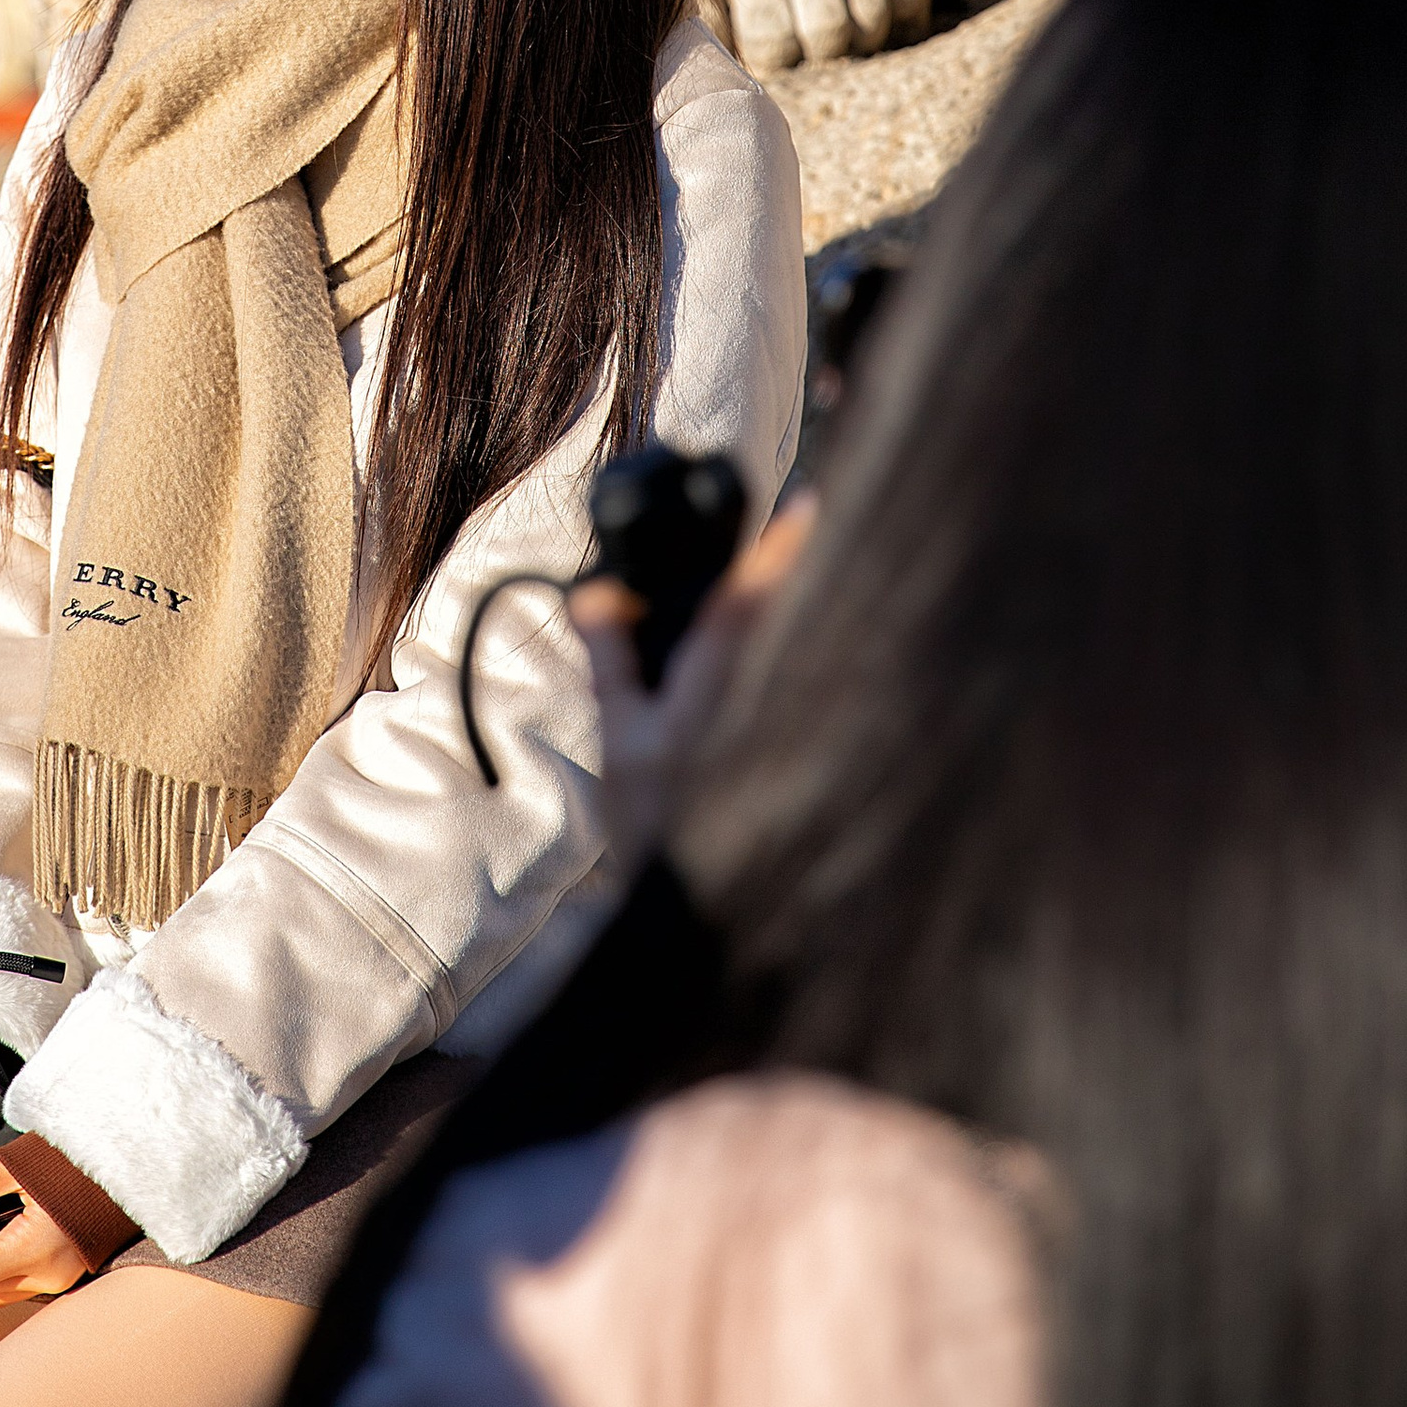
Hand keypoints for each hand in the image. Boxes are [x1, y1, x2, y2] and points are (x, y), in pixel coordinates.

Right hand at [573, 497, 815, 869]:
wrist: (690, 903)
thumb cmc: (654, 823)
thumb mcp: (620, 739)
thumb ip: (611, 662)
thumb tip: (597, 594)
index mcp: (716, 687)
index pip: (751, 603)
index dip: (781, 549)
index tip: (809, 502)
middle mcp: (757, 697)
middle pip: (781, 617)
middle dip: (787, 570)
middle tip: (793, 520)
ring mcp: (773, 719)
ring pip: (784, 648)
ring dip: (779, 612)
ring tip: (777, 575)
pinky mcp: (780, 742)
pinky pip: (779, 680)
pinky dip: (771, 653)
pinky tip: (754, 658)